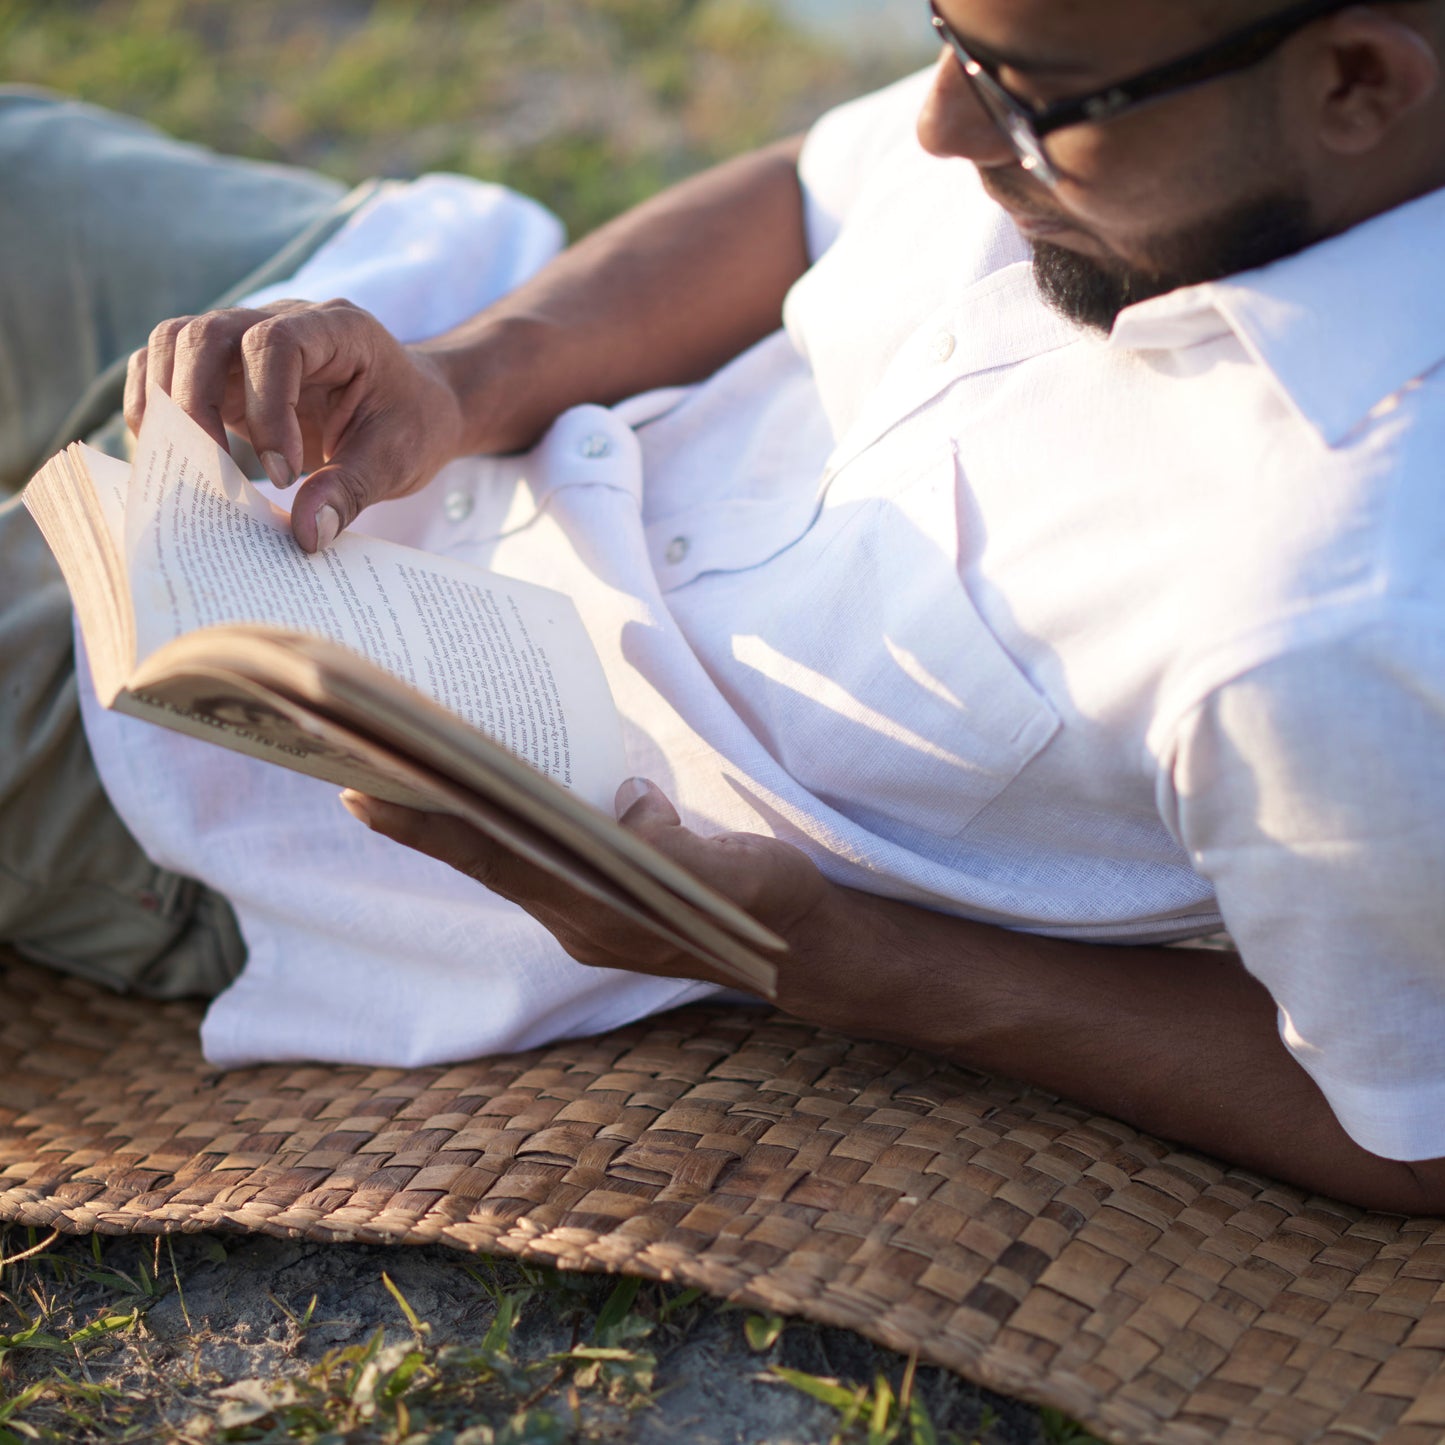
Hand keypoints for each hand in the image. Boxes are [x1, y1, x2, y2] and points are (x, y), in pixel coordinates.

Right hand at [124, 298, 465, 551]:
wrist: (417, 407)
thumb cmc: (412, 426)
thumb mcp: (397, 460)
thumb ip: (351, 491)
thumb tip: (304, 535)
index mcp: (338, 330)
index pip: (275, 343)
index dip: (268, 408)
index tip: (285, 473)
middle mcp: (284, 319)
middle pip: (207, 333)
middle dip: (198, 405)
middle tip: (218, 474)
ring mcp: (248, 339)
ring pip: (174, 341)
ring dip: (166, 401)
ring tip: (185, 464)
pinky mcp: (227, 370)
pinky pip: (167, 366)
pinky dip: (156, 405)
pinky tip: (172, 454)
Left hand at [338, 777, 836, 1004]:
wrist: (801, 951)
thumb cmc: (775, 910)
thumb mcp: (742, 875)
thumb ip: (682, 846)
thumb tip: (628, 803)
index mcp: (602, 914)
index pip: (500, 858)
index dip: (433, 824)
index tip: (365, 790)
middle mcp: (578, 918)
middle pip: (483, 857)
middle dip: (418, 812)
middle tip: (349, 760)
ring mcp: (585, 912)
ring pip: (501, 857)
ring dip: (448, 818)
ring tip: (395, 769)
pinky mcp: (599, 899)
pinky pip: (531, 857)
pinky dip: (496, 823)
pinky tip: (484, 790)